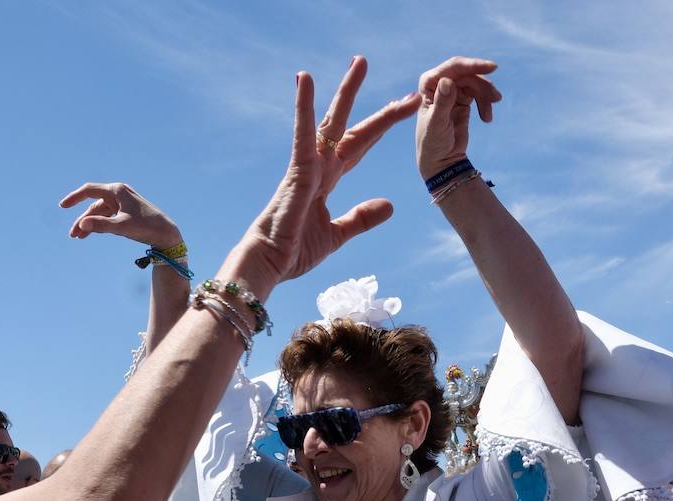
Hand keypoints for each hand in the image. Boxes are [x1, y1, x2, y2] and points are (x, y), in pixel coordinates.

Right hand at [58, 183, 181, 249]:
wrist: (166, 233)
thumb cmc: (146, 227)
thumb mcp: (122, 227)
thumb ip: (102, 225)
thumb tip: (82, 224)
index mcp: (117, 191)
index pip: (89, 190)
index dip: (74, 197)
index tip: (62, 206)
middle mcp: (118, 194)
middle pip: (93, 205)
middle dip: (82, 220)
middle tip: (73, 235)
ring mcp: (121, 203)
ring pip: (99, 213)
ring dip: (89, 224)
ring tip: (79, 238)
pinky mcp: (125, 212)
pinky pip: (106, 217)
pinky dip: (98, 225)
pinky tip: (90, 234)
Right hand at [229, 56, 420, 291]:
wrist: (268, 264)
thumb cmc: (292, 251)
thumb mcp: (337, 235)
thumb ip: (360, 218)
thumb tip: (388, 204)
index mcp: (327, 180)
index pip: (359, 146)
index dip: (380, 127)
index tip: (404, 107)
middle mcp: (319, 167)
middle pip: (351, 128)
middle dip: (376, 107)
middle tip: (396, 84)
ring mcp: (307, 166)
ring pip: (331, 122)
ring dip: (346, 92)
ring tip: (360, 63)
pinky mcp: (296, 170)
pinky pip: (302, 133)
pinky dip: (303, 106)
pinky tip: (305, 79)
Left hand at [415, 56, 501, 177]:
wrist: (441, 161)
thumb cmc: (433, 143)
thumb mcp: (437, 124)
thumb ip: (442, 103)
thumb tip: (448, 81)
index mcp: (429, 84)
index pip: (452, 68)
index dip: (473, 65)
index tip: (492, 68)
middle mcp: (439, 83)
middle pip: (468, 74)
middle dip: (483, 86)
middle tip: (497, 99)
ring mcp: (452, 91)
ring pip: (476, 83)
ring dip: (486, 96)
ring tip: (488, 117)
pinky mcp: (462, 100)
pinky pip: (479, 93)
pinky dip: (486, 103)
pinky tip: (487, 118)